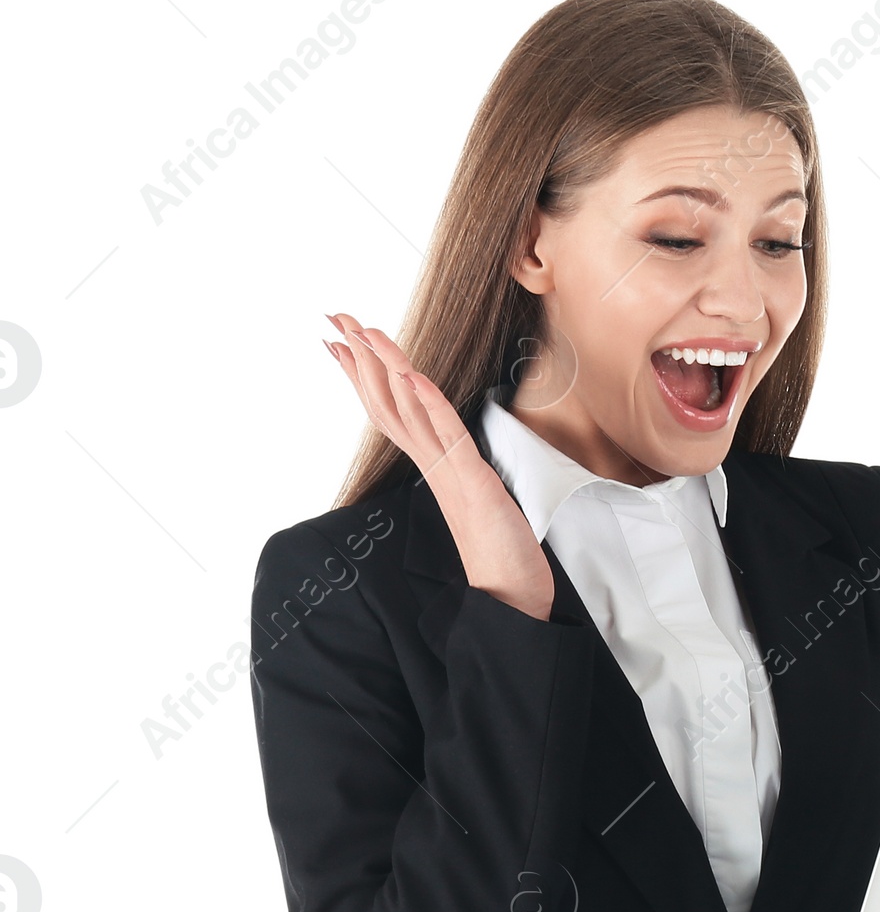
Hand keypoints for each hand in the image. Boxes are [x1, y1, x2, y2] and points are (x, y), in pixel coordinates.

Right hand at [325, 314, 554, 620]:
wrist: (511, 594)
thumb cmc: (499, 549)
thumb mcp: (475, 495)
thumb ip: (458, 468)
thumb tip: (447, 449)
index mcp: (432, 466)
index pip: (390, 411)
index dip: (364, 374)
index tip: (338, 342)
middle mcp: (432, 466)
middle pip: (388, 403)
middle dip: (362, 358)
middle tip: (336, 317)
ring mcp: (449, 473)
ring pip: (409, 412)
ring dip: (387, 368)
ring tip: (364, 331)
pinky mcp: (473, 482)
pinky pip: (447, 436)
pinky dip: (430, 404)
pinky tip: (413, 376)